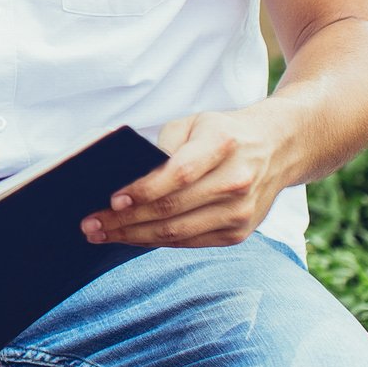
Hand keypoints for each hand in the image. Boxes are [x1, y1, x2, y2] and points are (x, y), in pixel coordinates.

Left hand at [82, 108, 289, 247]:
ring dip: (134, 237)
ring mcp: (240, 212)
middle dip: (125, 220)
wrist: (277, 148)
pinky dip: (157, 242)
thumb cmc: (222, 133)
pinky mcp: (239, 233)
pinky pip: (190, 242)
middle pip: (173, 208)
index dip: (144, 189)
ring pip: (178, 232)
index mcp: (222, 145)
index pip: (179, 173)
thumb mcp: (194, 124)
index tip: (112, 199)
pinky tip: (130, 238)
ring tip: (101, 235)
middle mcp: (235, 181)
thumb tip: (128, 176)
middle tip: (90, 224)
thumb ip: (164, 146)